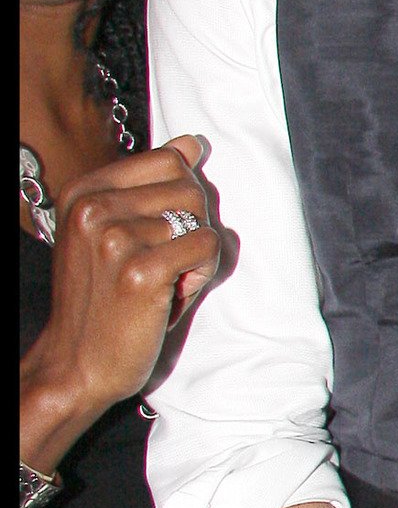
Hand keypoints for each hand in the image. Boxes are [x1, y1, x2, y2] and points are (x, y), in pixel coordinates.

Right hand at [20, 135, 221, 467]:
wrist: (77, 365)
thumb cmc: (103, 302)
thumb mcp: (115, 233)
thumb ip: (152, 187)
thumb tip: (193, 142)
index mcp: (85, 191)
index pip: (170, 159)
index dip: (181, 200)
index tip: (156, 237)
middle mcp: (94, 208)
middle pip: (191, 187)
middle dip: (192, 229)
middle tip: (161, 267)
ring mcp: (115, 238)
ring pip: (204, 220)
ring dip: (197, 258)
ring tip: (163, 284)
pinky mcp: (140, 272)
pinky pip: (210, 247)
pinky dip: (203, 274)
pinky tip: (172, 297)